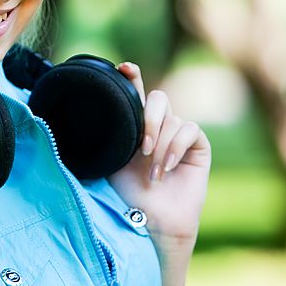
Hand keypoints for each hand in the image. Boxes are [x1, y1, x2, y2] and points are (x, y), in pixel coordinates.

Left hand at [106, 62, 211, 243]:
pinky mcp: (198, 145)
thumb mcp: (109, 157)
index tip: (124, 68)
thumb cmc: (126, 191)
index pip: (134, 91)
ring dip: (160, 146)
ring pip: (172, 119)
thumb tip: (86, 111)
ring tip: (152, 172)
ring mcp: (179, 133)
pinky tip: (167, 168)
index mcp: (134, 122)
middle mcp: (158, 123)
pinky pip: (189, 130)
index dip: (131, 75)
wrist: (150, 217)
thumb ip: (107, 133)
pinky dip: (176, 148)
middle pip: (158, 98)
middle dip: (148, 118)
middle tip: (140, 148)